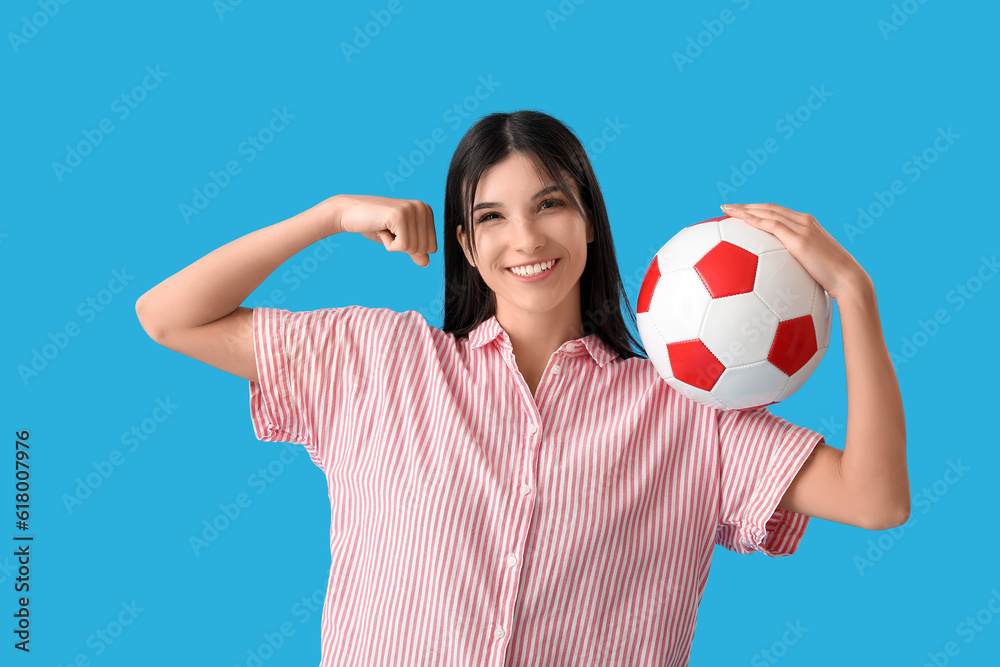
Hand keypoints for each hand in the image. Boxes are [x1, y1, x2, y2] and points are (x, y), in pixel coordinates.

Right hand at [330, 194, 436, 266]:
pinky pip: (402, 246)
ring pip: (413, 248)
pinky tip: (380, 229)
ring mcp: (412, 210)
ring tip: (384, 229)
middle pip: (425, 249)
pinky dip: (388, 244)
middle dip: (403, 247)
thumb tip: (426, 263)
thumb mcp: (398, 240)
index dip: (411, 247)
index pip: (432, 247)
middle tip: (388, 231)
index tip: (396, 232)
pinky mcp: (400, 216)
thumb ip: (414, 250)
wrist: (349, 213)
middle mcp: (423, 208)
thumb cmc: (374, 226)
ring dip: (394, 245)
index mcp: (426, 211)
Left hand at [720, 203, 870, 299]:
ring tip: (725, 210)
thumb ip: (795, 263)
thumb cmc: (831, 279)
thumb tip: (778, 277)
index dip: (758, 209)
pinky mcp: (799, 239)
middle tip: (726, 208)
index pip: (777, 212)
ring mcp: (802, 227)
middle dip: (746, 206)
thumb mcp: (811, 266)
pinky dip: (755, 219)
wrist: (848, 280)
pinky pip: (772, 224)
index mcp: (807, 225)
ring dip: (745, 209)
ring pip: (768, 211)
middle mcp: (804, 221)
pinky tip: (740, 219)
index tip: (740, 211)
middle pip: (769, 207)